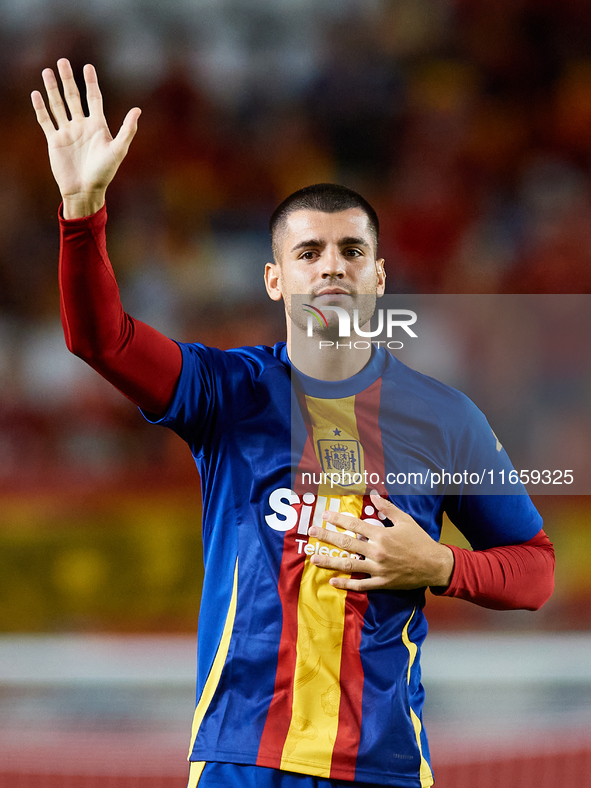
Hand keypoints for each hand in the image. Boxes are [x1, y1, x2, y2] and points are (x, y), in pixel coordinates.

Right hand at [31, 58, 140, 217]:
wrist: (85, 190)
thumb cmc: (104, 173)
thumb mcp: (118, 150)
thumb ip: (127, 130)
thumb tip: (137, 109)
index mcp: (98, 126)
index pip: (94, 98)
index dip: (91, 83)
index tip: (88, 66)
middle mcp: (82, 126)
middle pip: (73, 97)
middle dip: (68, 79)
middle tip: (62, 61)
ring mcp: (68, 132)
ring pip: (58, 105)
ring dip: (52, 89)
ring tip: (47, 72)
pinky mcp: (55, 141)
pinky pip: (46, 121)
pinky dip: (40, 108)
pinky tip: (36, 94)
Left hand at [308, 492, 453, 591]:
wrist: (435, 565)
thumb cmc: (420, 541)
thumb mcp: (405, 520)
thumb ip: (387, 508)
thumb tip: (374, 494)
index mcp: (381, 535)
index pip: (354, 525)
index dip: (337, 519)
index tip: (324, 515)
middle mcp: (377, 552)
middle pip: (346, 544)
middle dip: (326, 537)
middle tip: (312, 532)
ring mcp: (378, 569)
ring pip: (348, 566)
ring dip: (329, 561)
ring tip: (314, 558)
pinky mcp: (382, 583)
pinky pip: (360, 585)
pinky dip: (345, 585)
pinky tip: (332, 582)